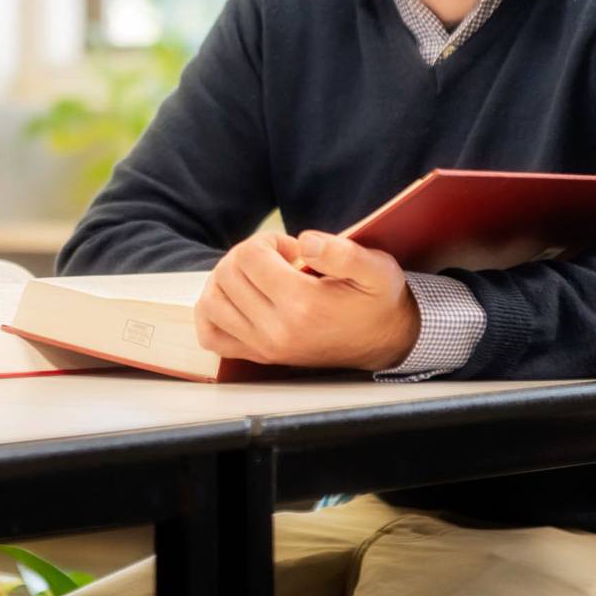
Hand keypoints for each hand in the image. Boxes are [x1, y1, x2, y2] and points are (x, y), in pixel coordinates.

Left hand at [194, 231, 420, 370]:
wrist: (385, 341)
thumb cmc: (377, 301)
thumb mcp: (377, 268)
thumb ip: (343, 252)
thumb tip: (304, 241)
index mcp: (302, 306)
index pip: (249, 256)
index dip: (267, 240)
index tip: (291, 249)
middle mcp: (276, 331)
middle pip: (226, 275)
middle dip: (247, 254)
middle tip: (276, 258)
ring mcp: (263, 347)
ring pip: (211, 302)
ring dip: (226, 278)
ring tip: (257, 275)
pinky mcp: (258, 356)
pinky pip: (211, 336)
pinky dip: (212, 312)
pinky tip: (236, 298)